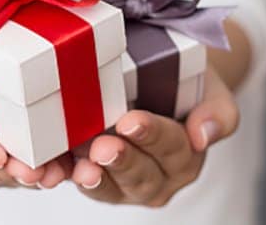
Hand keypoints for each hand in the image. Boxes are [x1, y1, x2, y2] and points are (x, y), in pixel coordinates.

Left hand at [70, 65, 238, 206]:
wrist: (159, 79)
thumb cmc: (185, 83)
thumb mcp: (211, 90)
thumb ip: (218, 113)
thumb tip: (204, 134)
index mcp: (184, 156)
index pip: (171, 147)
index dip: (152, 136)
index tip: (131, 122)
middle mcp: (155, 176)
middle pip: (139, 175)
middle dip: (121, 162)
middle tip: (104, 147)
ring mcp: (121, 180)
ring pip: (107, 187)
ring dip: (91, 179)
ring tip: (80, 169)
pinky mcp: (90, 174)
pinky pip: (75, 179)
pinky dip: (60, 176)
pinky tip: (47, 172)